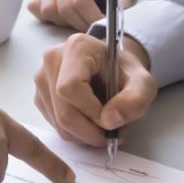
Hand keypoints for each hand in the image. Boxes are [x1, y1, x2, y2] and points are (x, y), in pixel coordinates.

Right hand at [26, 0, 133, 30]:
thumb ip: (122, 3)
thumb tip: (115, 23)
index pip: (81, 1)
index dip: (92, 19)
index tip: (103, 28)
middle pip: (65, 8)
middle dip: (80, 24)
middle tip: (93, 28)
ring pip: (49, 10)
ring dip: (64, 21)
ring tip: (79, 19)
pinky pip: (37, 8)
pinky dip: (48, 16)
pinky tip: (64, 15)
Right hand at [32, 32, 156, 146]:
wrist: (112, 69)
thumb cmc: (125, 73)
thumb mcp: (143, 84)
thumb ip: (135, 100)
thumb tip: (110, 121)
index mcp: (77, 48)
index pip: (70, 88)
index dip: (91, 111)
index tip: (111, 116)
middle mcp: (52, 59)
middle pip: (63, 111)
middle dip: (90, 131)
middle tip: (111, 133)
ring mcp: (42, 78)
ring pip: (58, 123)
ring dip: (85, 134)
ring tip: (104, 124)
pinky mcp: (40, 95)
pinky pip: (54, 125)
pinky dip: (75, 132)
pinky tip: (89, 122)